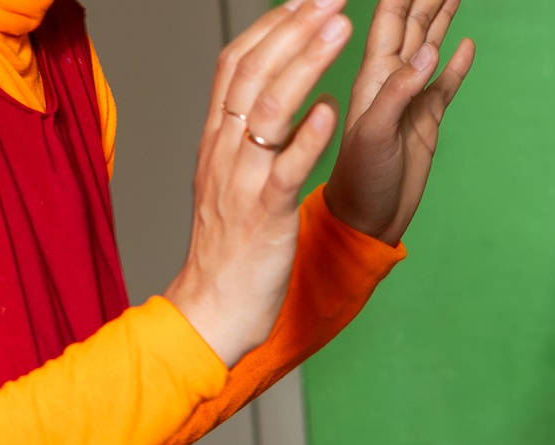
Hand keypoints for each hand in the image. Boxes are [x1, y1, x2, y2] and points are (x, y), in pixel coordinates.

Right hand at [164, 0, 353, 365]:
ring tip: (341, 29)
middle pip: (255, 73)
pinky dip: (308, 136)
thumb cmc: (232, 246)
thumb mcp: (232, 179)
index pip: (238, 65)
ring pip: (270, 109)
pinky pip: (285, 169)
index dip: (272, 27)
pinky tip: (332, 108)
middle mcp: (224, 150)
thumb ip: (248, 137)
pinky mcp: (264, 215)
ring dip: (307, 64)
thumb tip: (275, 96)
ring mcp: (242, 180)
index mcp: (216, 138)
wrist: (214, 306)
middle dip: (295, 29)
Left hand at [322, 0, 475, 244]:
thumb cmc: (358, 179)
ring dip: (442, 17)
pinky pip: (445, 84)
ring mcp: (411, 99)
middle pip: (413, 22)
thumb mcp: (375, 132)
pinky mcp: (427, 121)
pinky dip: (457, 64)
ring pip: (430, 46)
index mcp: (373, 74)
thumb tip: (430, 50)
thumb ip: (400, 90)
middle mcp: (391, 79)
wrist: (367, 218)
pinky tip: (468, 45)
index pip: (388, 17)